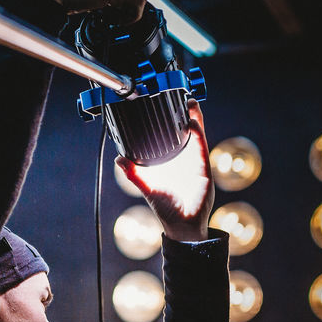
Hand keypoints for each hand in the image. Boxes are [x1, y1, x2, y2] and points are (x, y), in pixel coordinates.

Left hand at [115, 100, 213, 240]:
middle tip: (179, 96)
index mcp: (170, 162)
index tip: (164, 106)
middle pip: (185, 132)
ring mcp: (194, 162)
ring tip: (189, 102)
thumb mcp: (147, 187)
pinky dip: (198, 134)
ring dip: (194, 118)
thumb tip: (118, 159)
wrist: (182, 225)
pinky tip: (194, 122)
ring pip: (195, 135)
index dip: (170, 122)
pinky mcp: (202, 168)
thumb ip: (134, 173)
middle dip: (184, 115)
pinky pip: (201, 148)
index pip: (171, 138)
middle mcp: (184, 160)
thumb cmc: (166, 208)